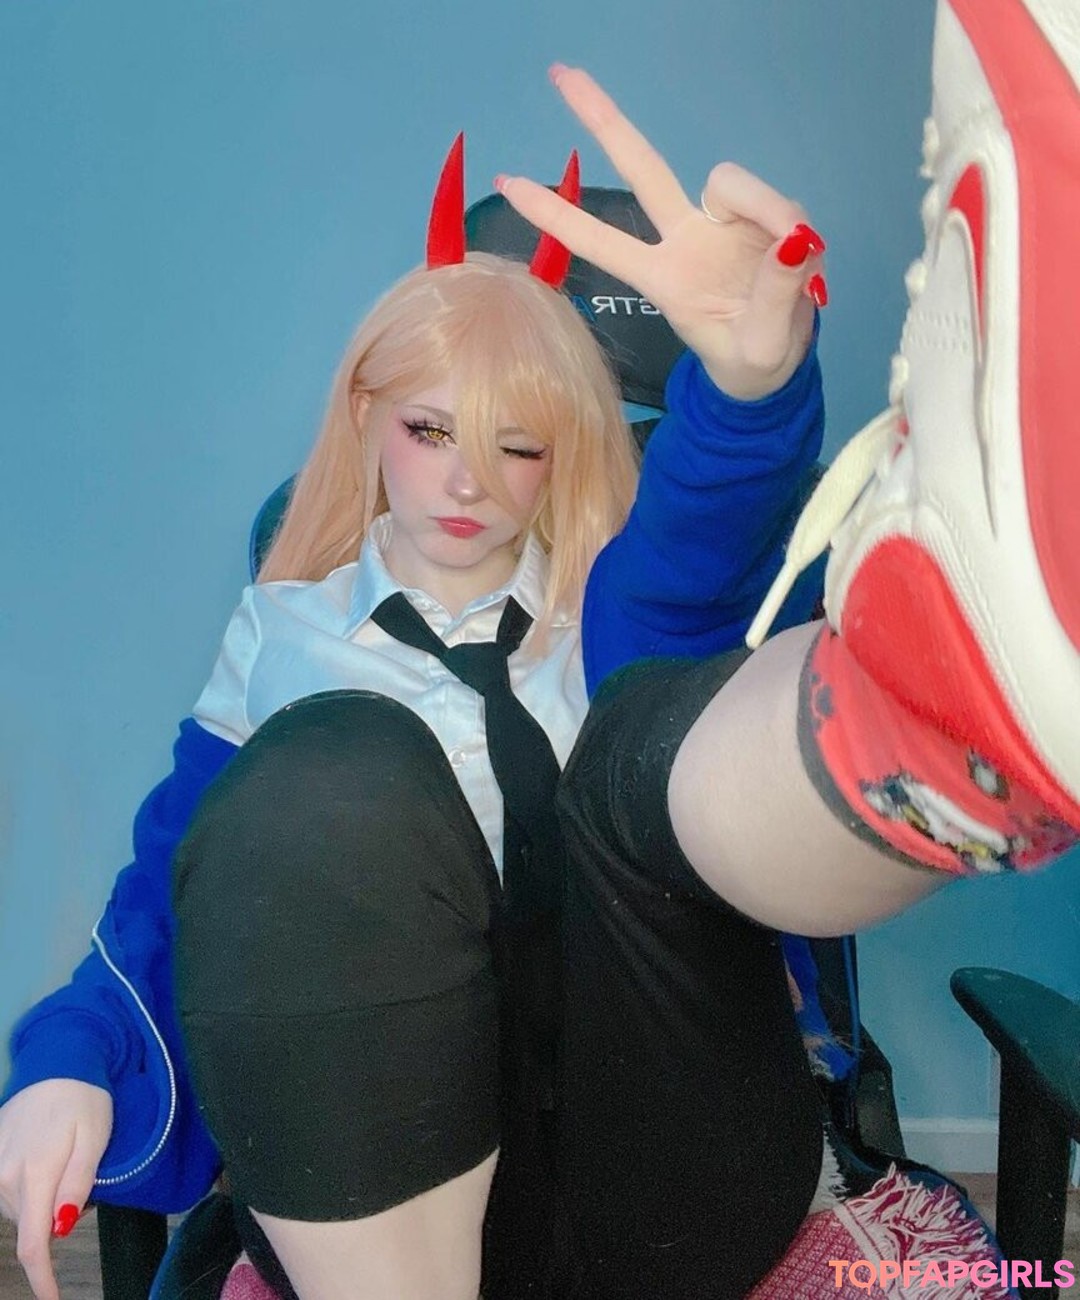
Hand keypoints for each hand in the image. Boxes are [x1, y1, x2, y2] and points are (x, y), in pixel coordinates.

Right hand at [0, 1080, 112, 1299]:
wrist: (58, 1064)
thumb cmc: (85, 1101)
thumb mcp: (95, 1140)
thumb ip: (77, 1186)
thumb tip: (59, 1229)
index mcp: (36, 1173)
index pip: (34, 1243)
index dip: (42, 1279)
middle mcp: (5, 1174)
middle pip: (28, 1225)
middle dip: (53, 1220)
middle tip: (81, 1181)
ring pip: (17, 1210)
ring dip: (40, 1202)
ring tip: (63, 1162)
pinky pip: (5, 1191)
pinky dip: (26, 1190)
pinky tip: (41, 1162)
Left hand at [497, 66, 824, 399]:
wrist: (780, 366)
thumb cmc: (752, 363)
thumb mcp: (761, 348)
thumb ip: (775, 297)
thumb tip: (791, 241)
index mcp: (664, 279)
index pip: (600, 241)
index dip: (556, 214)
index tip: (508, 183)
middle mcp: (685, 240)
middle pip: (642, 168)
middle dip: (604, 120)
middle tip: (561, 74)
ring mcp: (722, 224)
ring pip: (728, 181)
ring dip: (765, 207)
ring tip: (796, 253)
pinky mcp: (763, 217)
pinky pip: (778, 201)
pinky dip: (792, 223)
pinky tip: (806, 262)